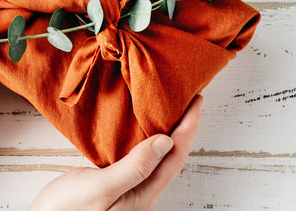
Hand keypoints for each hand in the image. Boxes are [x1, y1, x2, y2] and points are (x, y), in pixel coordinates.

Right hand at [29, 96, 203, 210]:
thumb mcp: (99, 189)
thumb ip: (133, 168)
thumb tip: (165, 141)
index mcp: (142, 197)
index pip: (175, 157)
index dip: (188, 128)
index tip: (195, 101)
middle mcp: (140, 195)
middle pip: (171, 158)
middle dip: (182, 128)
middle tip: (186, 98)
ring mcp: (127, 191)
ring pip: (154, 158)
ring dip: (164, 132)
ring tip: (166, 108)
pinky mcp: (113, 186)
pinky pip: (137, 159)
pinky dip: (142, 140)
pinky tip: (136, 129)